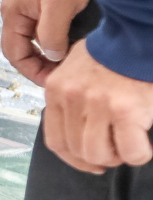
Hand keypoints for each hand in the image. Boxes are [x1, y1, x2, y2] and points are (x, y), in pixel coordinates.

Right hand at [0, 0, 89, 86]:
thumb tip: (51, 56)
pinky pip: (35, 30)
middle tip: (60, 75)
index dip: (31, 71)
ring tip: (64, 63)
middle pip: (19, 48)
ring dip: (44, 55)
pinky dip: (47, 43)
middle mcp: (12, 10)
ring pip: (28, 40)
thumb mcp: (60, 5)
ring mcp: (21, 6)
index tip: (52, 81)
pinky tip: (64, 46)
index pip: (13, 53)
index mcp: (12, 12)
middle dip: (38, 66)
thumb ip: (51, 32)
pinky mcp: (34, 4)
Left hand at [43, 41, 152, 172]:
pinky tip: (144, 141)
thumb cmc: (113, 52)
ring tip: (130, 142)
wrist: (137, 35)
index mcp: (56, 89)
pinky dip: (139, 154)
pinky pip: (130, 152)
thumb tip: (76, 129)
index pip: (55, 141)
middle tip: (118, 148)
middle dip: (101, 157)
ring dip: (119, 156)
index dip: (74, 159)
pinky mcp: (125, 111)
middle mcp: (71, 97)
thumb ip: (71, 97)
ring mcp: (97, 104)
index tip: (91, 164)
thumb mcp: (76, 69)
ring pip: (100, 154)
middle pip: (78, 150)